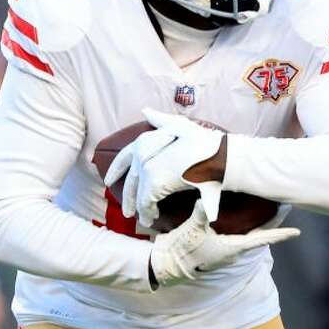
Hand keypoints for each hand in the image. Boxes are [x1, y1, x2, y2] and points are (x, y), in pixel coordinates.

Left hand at [104, 108, 223, 228]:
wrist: (219, 156)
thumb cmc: (204, 142)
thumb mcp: (181, 125)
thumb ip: (160, 119)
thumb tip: (145, 110)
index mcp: (146, 141)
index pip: (124, 157)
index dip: (116, 170)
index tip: (108, 181)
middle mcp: (143, 154)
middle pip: (131, 180)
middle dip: (129, 196)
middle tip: (127, 211)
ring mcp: (149, 169)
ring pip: (139, 193)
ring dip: (140, 207)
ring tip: (143, 217)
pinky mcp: (156, 183)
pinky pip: (147, 202)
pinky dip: (148, 211)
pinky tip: (152, 217)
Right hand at [148, 200, 299, 287]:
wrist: (164, 265)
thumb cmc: (181, 251)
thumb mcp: (192, 230)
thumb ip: (201, 214)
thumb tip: (205, 199)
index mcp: (233, 248)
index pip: (262, 239)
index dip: (280, 234)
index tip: (297, 232)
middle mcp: (232, 250)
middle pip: (260, 235)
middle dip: (273, 223)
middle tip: (285, 207)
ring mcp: (224, 250)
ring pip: (249, 235)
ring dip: (260, 224)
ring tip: (269, 209)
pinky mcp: (215, 247)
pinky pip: (237, 235)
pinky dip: (245, 225)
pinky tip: (243, 216)